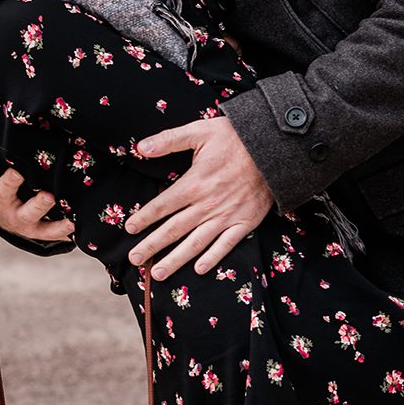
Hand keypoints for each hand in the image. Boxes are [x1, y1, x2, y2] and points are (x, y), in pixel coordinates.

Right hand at [0, 166, 74, 244]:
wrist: (3, 216)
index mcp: (2, 200)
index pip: (4, 190)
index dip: (10, 181)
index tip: (17, 172)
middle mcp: (16, 216)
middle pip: (27, 213)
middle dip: (39, 206)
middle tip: (49, 196)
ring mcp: (32, 227)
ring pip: (45, 230)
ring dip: (58, 227)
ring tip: (71, 222)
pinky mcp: (45, 232)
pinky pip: (58, 235)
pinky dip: (69, 233)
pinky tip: (81, 229)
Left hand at [126, 117, 272, 277]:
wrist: (273, 148)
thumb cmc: (235, 138)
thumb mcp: (199, 131)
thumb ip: (169, 140)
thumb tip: (140, 147)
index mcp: (194, 183)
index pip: (162, 205)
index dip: (144, 218)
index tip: (129, 228)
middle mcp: (207, 204)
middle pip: (174, 230)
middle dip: (152, 245)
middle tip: (134, 258)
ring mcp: (226, 216)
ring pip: (196, 243)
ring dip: (175, 259)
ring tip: (158, 273)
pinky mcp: (245, 222)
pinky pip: (226, 244)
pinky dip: (213, 258)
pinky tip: (199, 270)